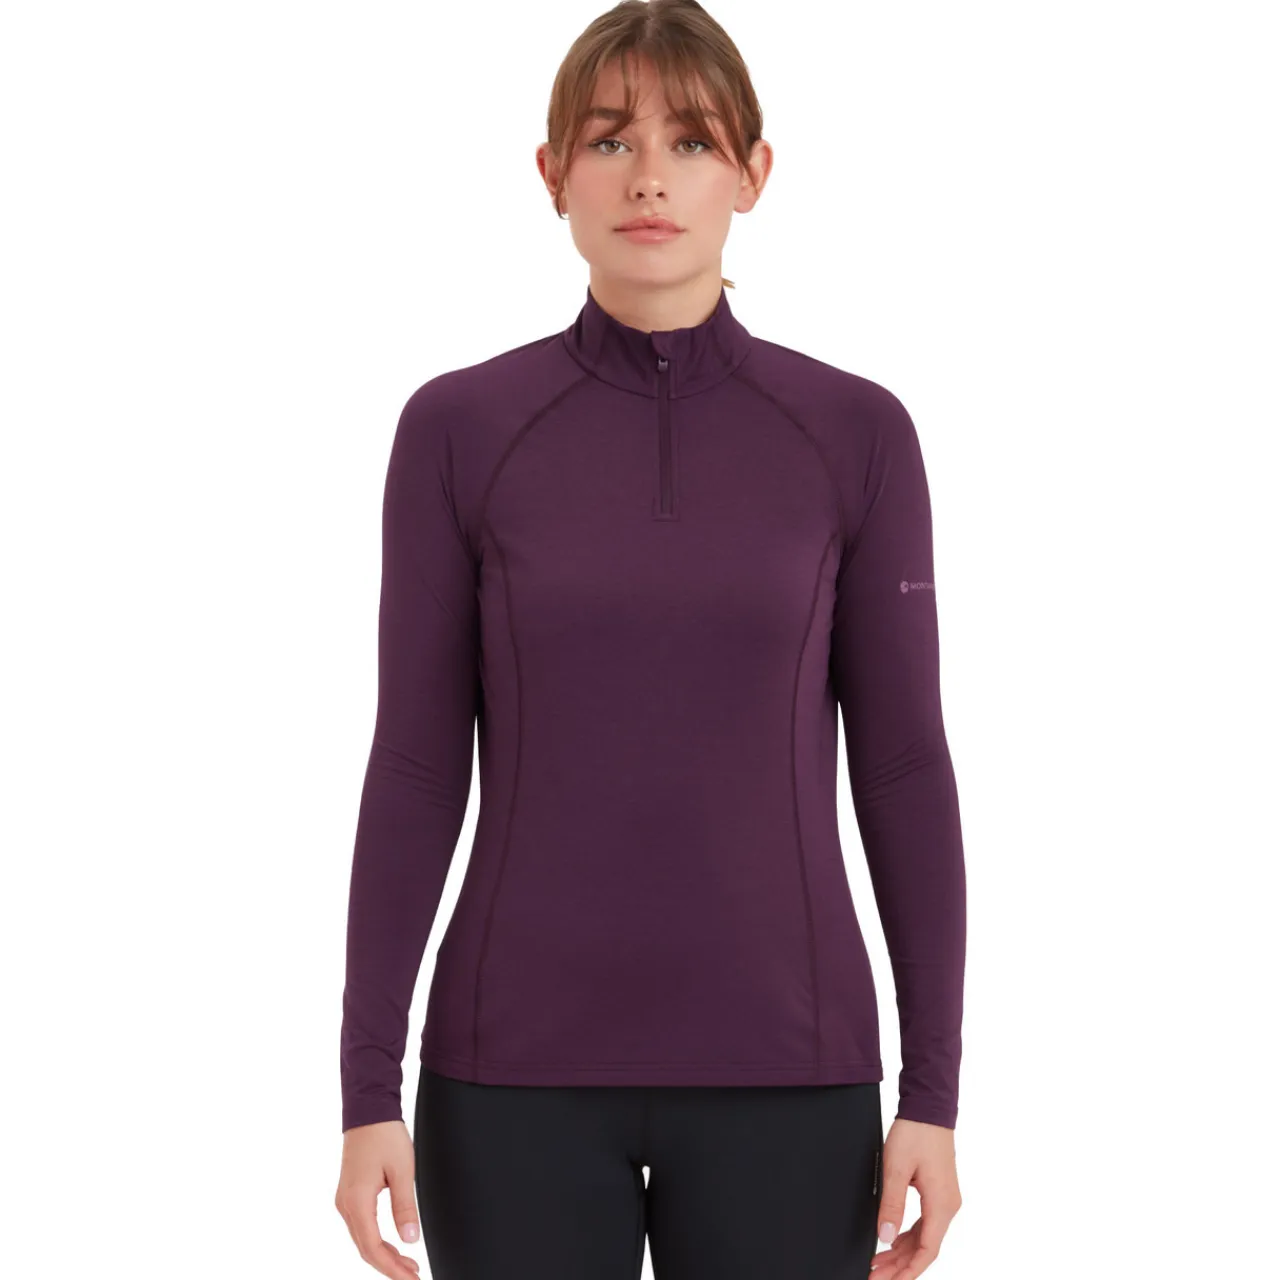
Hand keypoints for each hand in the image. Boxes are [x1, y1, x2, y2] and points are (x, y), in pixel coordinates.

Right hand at [335, 1120, 421, 1278]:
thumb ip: (405, 1207)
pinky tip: (393, 1244)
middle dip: (389, 1266)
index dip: (392, 1269)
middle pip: (365, 1248)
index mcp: (357, 1202)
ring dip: (384, 1255)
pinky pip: (361, 1227)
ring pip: (363, 1239)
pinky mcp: (349, 1195)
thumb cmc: (385, 1135)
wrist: (368, 1110)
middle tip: (414, 1275)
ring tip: (408, 1264)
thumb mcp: (403, 1170)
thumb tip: (410, 1241)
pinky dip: (377, 1240)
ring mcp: (345, 1200)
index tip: (412, 1278)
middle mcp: (345, 1205)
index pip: (372, 1248)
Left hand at [868, 1117, 961, 1277]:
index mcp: (941, 1205)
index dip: (907, 1272)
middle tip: (874, 1276)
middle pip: (924, 1248)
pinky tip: (891, 1242)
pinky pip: (924, 1223)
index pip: (927, 1252)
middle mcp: (948, 1206)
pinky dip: (907, 1236)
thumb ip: (891, 1205)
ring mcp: (945, 1200)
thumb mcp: (897, 1169)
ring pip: (923, 1237)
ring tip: (877, 1263)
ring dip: (901, 1252)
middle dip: (899, 1266)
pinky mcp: (938, 1192)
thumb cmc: (916, 1133)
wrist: (929, 1108)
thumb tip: (885, 1238)